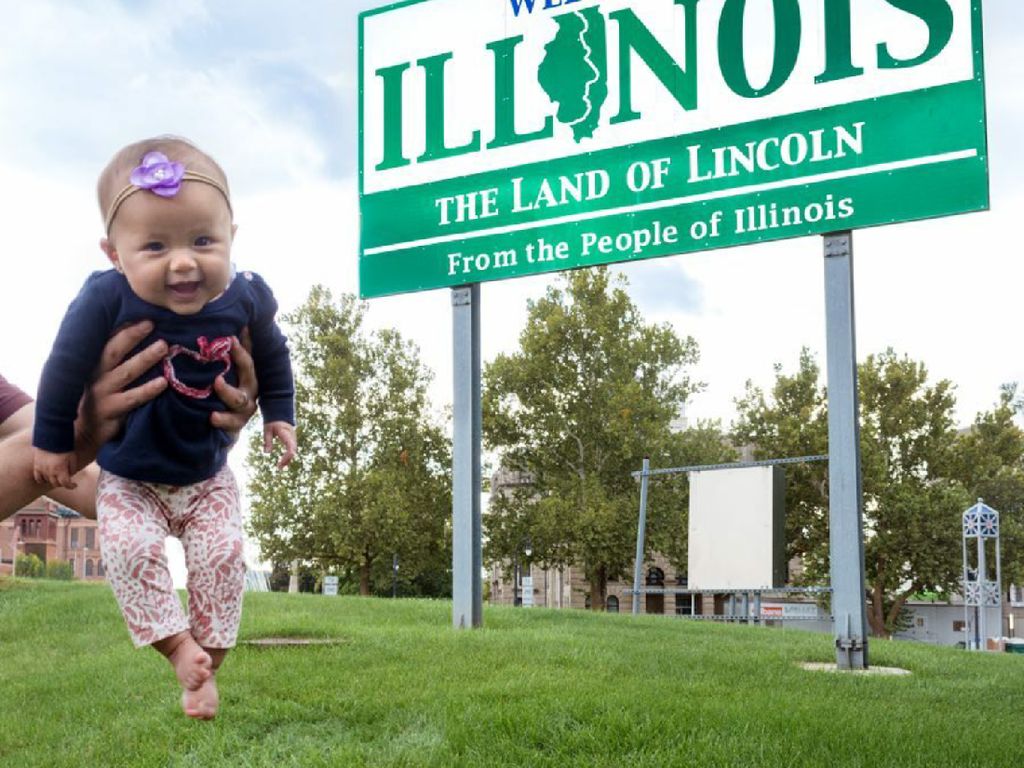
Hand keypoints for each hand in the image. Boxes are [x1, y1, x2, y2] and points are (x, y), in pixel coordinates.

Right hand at [33, 449, 77, 488]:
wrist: (51, 438)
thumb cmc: (64, 448)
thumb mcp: (73, 458)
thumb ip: (72, 469)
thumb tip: (70, 476)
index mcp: (61, 470)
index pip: (65, 484)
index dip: (71, 486)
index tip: (74, 485)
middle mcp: (50, 472)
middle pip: (56, 484)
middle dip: (63, 483)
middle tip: (66, 479)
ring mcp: (42, 469)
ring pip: (48, 481)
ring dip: (54, 480)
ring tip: (58, 476)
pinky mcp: (36, 466)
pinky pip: (38, 478)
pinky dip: (43, 480)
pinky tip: (48, 477)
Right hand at [76, 321, 168, 450]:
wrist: (79, 435)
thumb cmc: (96, 400)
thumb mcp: (98, 378)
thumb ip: (114, 361)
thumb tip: (139, 334)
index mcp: (92, 365)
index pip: (106, 341)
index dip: (122, 328)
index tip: (140, 314)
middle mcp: (96, 377)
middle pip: (114, 352)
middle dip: (132, 335)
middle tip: (152, 322)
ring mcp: (103, 395)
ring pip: (126, 373)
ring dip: (145, 358)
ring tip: (163, 347)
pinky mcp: (111, 413)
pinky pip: (132, 399)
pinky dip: (148, 390)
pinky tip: (163, 382)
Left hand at [211, 329, 257, 433]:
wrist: (225, 420)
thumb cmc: (226, 387)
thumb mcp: (230, 368)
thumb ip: (232, 350)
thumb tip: (235, 323)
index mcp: (248, 375)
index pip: (247, 359)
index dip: (241, 348)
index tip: (231, 337)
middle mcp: (249, 391)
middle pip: (247, 375)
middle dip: (239, 361)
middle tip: (223, 363)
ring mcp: (243, 409)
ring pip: (239, 401)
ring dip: (228, 393)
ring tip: (216, 385)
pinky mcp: (234, 423)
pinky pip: (231, 423)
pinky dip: (222, 420)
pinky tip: (211, 417)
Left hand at [263, 421, 296, 467]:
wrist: (280, 414)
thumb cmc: (272, 422)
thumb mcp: (267, 430)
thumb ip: (267, 441)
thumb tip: (267, 453)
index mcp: (286, 434)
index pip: (290, 448)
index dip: (287, 457)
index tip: (280, 463)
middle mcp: (292, 437)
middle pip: (293, 451)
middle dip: (287, 460)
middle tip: (279, 468)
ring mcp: (293, 438)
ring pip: (293, 451)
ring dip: (288, 459)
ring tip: (280, 467)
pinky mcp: (291, 440)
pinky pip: (291, 450)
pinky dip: (287, 456)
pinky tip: (282, 462)